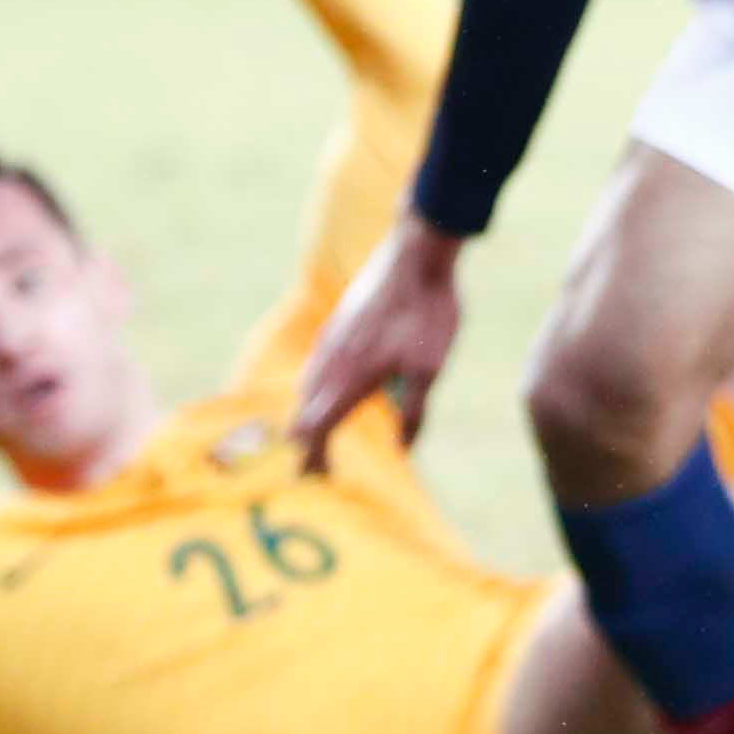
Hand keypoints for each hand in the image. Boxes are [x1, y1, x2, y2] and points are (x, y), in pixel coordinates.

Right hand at [289, 222, 462, 469]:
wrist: (418, 253)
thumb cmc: (429, 312)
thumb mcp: (429, 369)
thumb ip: (415, 412)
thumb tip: (404, 450)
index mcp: (349, 379)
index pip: (316, 430)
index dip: (315, 459)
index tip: (321, 480)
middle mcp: (331, 360)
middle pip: (303, 412)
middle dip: (307, 442)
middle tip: (318, 466)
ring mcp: (332, 337)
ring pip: (307, 385)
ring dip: (310, 413)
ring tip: (321, 431)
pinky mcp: (339, 320)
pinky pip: (317, 363)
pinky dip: (317, 386)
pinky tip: (333, 384)